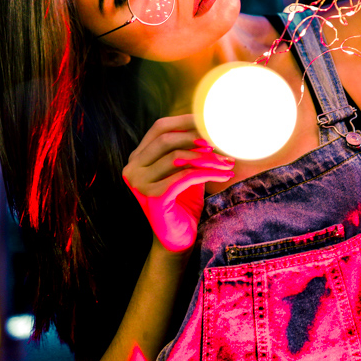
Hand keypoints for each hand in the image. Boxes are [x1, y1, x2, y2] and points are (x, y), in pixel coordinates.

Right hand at [122, 114, 234, 251]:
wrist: (178, 239)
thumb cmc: (183, 203)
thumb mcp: (185, 170)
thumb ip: (189, 149)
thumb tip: (211, 124)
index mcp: (137, 158)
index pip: (160, 128)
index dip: (186, 121)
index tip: (211, 123)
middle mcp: (132, 168)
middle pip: (167, 139)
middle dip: (198, 138)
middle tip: (223, 143)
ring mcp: (139, 183)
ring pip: (177, 157)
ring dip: (208, 158)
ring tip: (228, 163)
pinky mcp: (153, 197)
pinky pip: (185, 177)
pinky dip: (208, 173)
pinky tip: (224, 175)